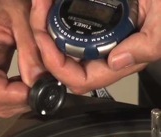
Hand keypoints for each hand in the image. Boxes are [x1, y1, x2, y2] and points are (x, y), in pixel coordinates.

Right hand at [0, 0, 44, 117]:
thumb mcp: (19, 18)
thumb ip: (30, 50)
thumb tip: (38, 81)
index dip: (10, 96)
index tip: (35, 92)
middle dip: (17, 101)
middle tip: (40, 90)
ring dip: (15, 101)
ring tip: (33, 87)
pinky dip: (10, 98)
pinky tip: (22, 87)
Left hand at [31, 0, 148, 93]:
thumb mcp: (160, 27)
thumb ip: (146, 47)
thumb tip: (116, 61)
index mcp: (116, 59)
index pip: (80, 79)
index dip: (58, 67)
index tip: (45, 42)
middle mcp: (101, 53)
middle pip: (62, 62)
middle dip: (43, 43)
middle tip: (38, 16)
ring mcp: (94, 39)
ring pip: (60, 44)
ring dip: (45, 26)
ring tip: (40, 5)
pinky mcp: (91, 24)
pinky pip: (66, 27)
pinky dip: (53, 16)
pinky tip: (49, 4)